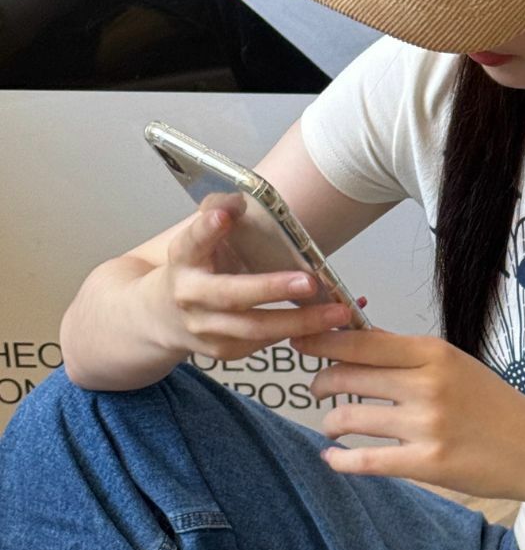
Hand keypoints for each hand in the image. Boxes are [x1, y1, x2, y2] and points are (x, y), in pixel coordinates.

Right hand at [153, 195, 365, 362]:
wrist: (162, 316)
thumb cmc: (197, 266)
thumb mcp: (200, 236)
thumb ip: (220, 211)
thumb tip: (242, 199)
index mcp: (184, 259)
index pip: (193, 240)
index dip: (208, 229)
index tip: (224, 215)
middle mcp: (190, 296)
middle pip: (231, 295)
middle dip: (271, 289)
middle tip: (309, 282)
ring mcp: (205, 328)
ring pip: (254, 328)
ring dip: (299, 321)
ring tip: (337, 312)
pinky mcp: (224, 350)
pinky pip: (264, 343)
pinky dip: (298, 334)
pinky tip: (327, 325)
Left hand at [291, 327, 524, 503]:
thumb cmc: (494, 404)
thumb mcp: (456, 364)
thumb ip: (409, 355)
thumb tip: (358, 338)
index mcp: (434, 353)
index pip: (364, 340)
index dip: (324, 340)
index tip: (299, 339)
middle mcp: (427, 384)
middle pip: (348, 375)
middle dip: (320, 380)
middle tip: (316, 386)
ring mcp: (425, 426)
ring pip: (349, 417)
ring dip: (330, 420)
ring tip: (331, 422)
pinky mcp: (426, 464)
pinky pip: (365, 461)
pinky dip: (340, 460)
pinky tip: (332, 457)